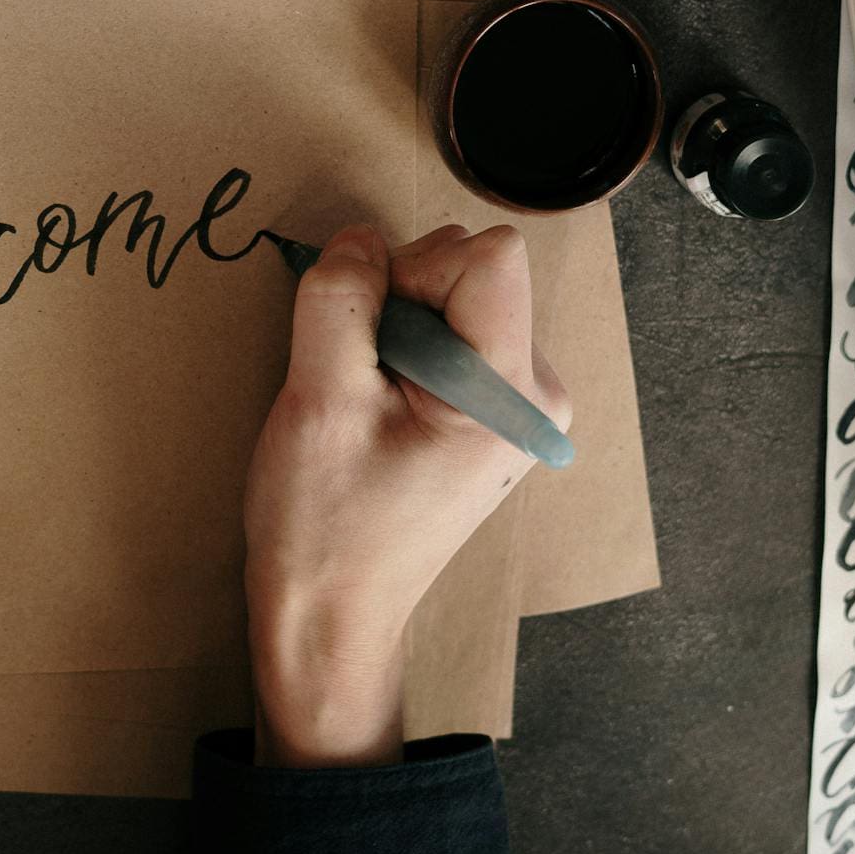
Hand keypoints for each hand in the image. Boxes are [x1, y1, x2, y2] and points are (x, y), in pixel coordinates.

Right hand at [244, 224, 569, 768]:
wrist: (332, 614)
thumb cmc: (327, 526)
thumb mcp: (318, 401)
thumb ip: (340, 302)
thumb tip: (359, 238)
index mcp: (512, 393)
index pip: (488, 256)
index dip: (411, 272)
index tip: (369, 339)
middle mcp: (536, 393)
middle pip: (469, 268)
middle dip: (400, 300)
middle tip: (358, 382)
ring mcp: (517, 404)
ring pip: (453, 295)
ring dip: (395, 328)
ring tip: (364, 403)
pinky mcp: (490, 411)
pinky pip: (448, 332)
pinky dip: (401, 351)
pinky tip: (375, 410)